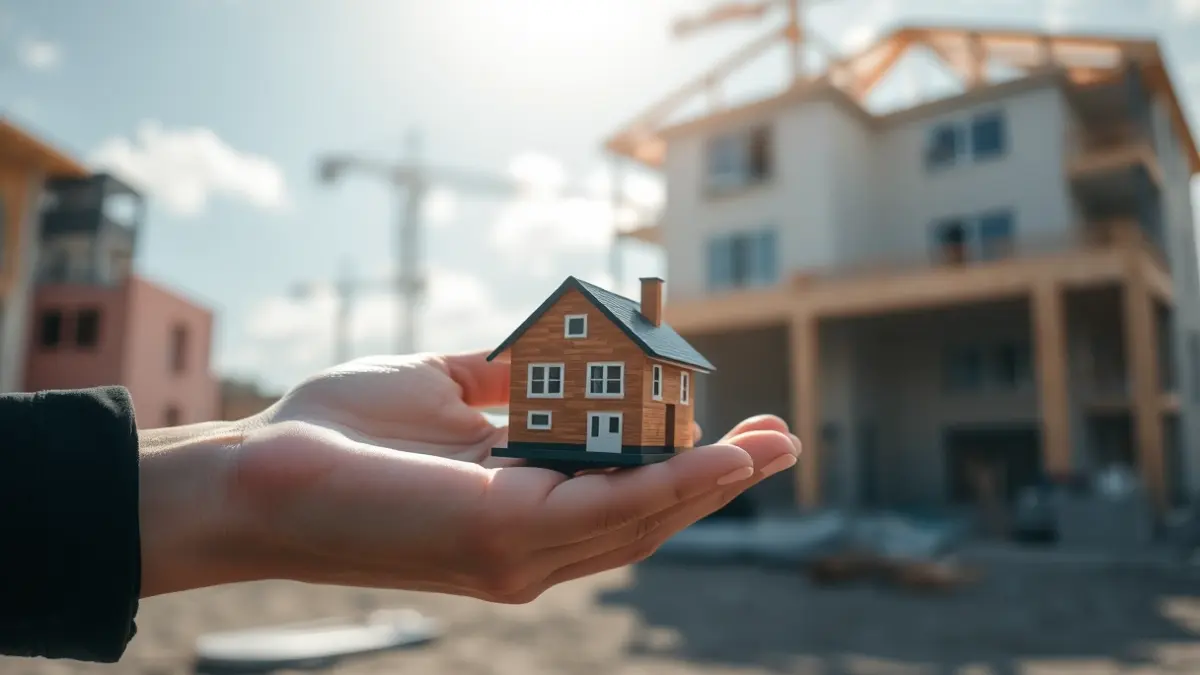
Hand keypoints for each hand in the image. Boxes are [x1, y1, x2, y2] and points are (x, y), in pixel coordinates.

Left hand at [138, 352, 800, 603]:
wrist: (257, 469)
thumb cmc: (336, 434)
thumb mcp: (437, 387)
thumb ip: (500, 378)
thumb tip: (547, 349)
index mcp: (516, 504)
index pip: (615, 492)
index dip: (675, 463)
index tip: (719, 421)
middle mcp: (527, 541)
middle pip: (646, 514)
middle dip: (715, 480)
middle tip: (775, 439)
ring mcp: (519, 550)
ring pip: (641, 518)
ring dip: (711, 482)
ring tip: (766, 447)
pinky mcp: (502, 539)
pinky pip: (606, 512)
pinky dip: (669, 485)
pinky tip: (715, 457)